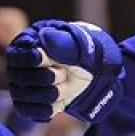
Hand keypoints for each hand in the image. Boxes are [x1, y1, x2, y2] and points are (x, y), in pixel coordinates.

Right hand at [6, 20, 123, 122]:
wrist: (102, 75)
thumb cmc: (90, 54)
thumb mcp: (83, 45)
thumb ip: (63, 42)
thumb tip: (44, 36)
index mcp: (33, 43)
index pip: (19, 53)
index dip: (30, 58)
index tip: (43, 58)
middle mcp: (24, 64)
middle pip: (20, 77)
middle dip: (46, 77)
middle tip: (63, 73)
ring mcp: (25, 84)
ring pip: (25, 97)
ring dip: (52, 93)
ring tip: (66, 85)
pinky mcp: (32, 104)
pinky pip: (33, 111)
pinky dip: (50, 108)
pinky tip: (61, 101)